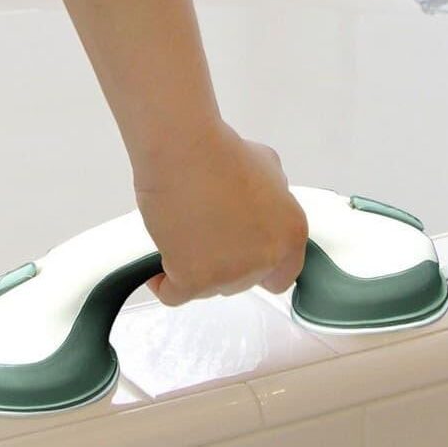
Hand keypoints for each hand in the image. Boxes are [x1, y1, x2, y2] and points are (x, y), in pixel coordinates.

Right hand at [133, 122, 307, 305]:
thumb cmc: (219, 153)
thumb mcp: (268, 167)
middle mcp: (264, 259)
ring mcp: (229, 274)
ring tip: (182, 237)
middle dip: (223, 264)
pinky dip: (163, 282)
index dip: (259, 268)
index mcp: (289, 235)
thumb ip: (272, 199)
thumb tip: (259, 209)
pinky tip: (158, 266)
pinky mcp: (193, 280)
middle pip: (241, 282)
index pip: (282, 276)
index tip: (242, 260)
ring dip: (194, 269)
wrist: (184, 152)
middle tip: (206, 236)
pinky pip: (174, 295)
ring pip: (208, 289)